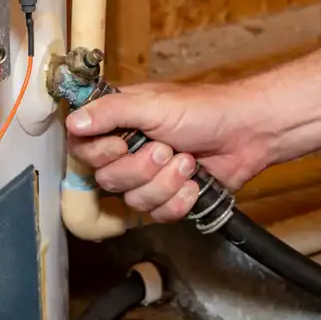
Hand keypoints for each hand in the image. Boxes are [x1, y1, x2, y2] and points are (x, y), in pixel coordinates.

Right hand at [65, 81, 281, 221]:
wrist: (247, 133)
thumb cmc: (203, 110)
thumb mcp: (153, 105)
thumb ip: (111, 112)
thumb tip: (73, 121)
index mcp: (117, 123)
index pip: (81, 147)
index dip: (98, 153)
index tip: (120, 144)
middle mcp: (127, 151)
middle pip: (107, 180)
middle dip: (140, 169)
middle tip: (167, 149)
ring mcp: (148, 177)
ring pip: (133, 200)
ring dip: (164, 184)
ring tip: (187, 162)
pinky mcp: (169, 198)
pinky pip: (157, 215)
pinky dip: (178, 201)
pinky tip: (193, 185)